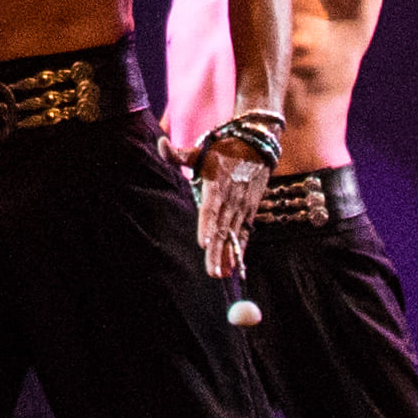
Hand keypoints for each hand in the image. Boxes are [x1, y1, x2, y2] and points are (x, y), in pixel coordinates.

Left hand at [192, 135, 270, 278]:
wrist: (257, 145)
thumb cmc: (222, 150)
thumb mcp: (200, 151)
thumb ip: (178, 154)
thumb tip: (160, 143)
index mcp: (217, 186)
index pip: (210, 209)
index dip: (207, 226)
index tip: (203, 243)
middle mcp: (231, 199)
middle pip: (222, 229)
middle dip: (217, 252)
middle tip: (212, 272)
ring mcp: (242, 207)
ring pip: (233, 235)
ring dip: (228, 256)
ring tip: (220, 274)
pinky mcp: (250, 211)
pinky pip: (245, 233)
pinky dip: (241, 250)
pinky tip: (236, 267)